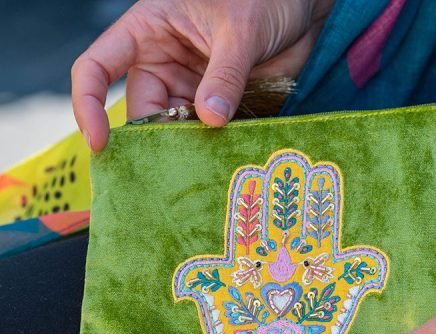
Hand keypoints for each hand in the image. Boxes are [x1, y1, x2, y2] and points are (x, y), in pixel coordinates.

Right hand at [72, 0, 333, 149]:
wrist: (303, 8)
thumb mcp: (240, 31)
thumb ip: (225, 75)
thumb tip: (210, 120)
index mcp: (149, 33)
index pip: (99, 68)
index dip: (89, 104)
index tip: (99, 141)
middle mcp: (165, 66)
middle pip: (143, 114)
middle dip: (153, 142)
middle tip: (171, 169)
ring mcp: (193, 90)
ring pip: (176, 131)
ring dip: (187, 152)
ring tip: (200, 172)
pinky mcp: (221, 109)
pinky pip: (209, 136)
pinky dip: (214, 152)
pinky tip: (222, 166)